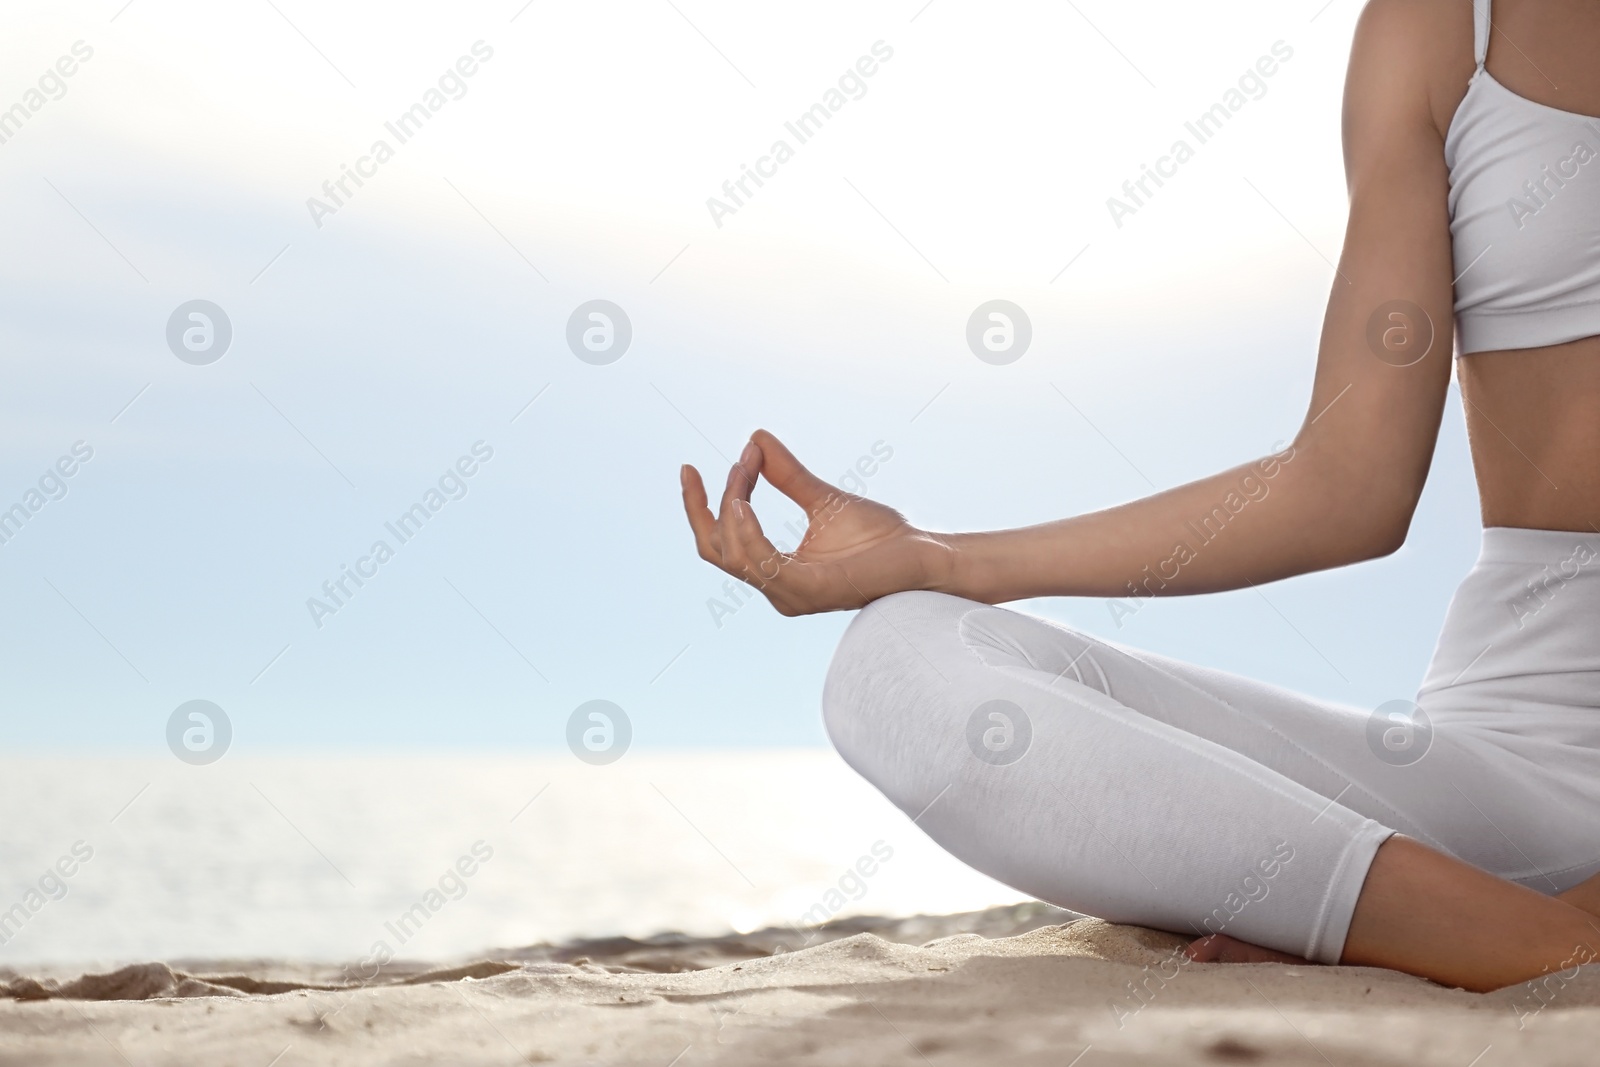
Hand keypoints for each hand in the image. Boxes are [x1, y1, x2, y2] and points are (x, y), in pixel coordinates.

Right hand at [680, 430, 950, 614]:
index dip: (703, 506)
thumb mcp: (823, 499)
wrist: (924, 553)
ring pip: (736, 555)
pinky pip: (764, 563)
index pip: (721, 544)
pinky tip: (744, 500)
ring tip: (743, 470)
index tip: (701, 466)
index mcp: (779, 575)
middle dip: (710, 505)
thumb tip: (754, 439)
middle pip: (718, 550)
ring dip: (733, 508)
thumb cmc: (881, 537)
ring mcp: (795, 594)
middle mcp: (780, 591)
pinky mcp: (814, 589)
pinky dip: (749, 530)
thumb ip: (787, 476)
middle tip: (730, 464)